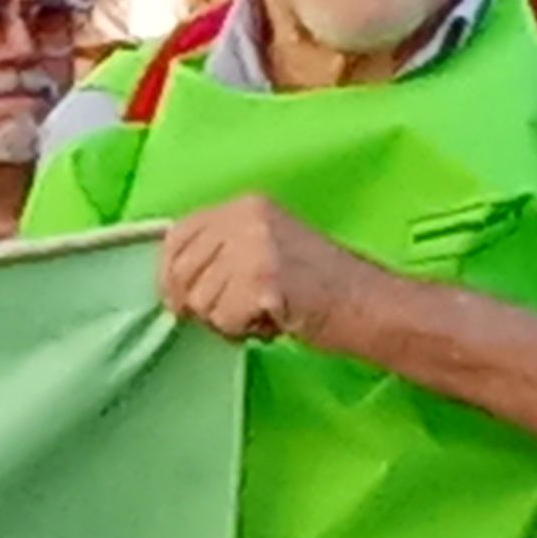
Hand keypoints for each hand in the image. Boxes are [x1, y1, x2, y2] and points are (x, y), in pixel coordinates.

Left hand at [158, 195, 378, 347]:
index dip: (169, 273)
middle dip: (201, 303)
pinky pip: (224, 319)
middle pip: (182, 272)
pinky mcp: (261, 279)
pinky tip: (274, 322)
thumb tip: (170, 286)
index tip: (179, 299)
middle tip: (238, 311)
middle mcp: (245, 218)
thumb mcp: (265, 248)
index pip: (177, 235)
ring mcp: (253, 246)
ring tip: (264, 313)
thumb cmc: (318, 286)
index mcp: (244, 206)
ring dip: (227, 320)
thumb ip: (220, 255)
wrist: (366, 302)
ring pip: (201, 301)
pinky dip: (244, 331)